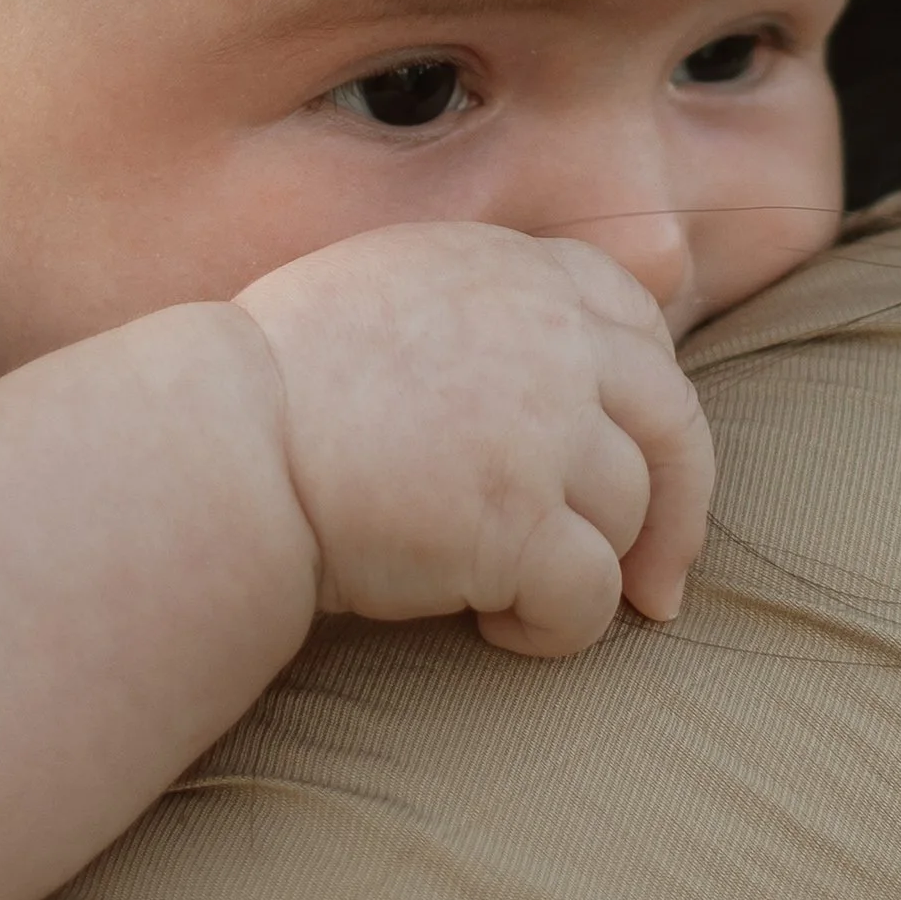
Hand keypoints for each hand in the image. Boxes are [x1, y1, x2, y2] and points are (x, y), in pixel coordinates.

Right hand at [232, 225, 714, 658]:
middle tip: (659, 584)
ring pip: (631, 515)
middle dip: (681, 510)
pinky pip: (588, 596)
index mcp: (510, 269)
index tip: (644, 460)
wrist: (219, 443)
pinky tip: (498, 630)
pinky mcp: (522, 519)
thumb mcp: (385, 292)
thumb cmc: (273, 384)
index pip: (634, 320)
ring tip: (510, 597)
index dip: (651, 401)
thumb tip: (554, 370)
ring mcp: (543, 424)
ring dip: (591, 571)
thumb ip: (478, 310)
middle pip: (674, 421)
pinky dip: (557, 629)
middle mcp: (546, 333)